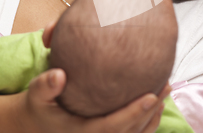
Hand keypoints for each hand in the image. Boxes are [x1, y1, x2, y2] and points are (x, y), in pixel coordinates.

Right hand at [19, 69, 168, 132]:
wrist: (36, 125)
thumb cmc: (39, 107)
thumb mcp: (35, 96)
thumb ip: (44, 86)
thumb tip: (58, 75)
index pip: (114, 127)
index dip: (134, 113)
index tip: (151, 97)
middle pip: (132, 130)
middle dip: (152, 110)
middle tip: (166, 85)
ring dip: (154, 114)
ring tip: (166, 89)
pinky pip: (134, 132)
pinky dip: (148, 119)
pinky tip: (157, 100)